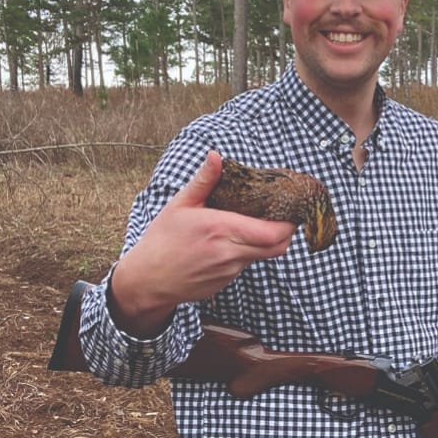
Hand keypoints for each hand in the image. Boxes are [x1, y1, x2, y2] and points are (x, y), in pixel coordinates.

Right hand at [107, 150, 295, 337]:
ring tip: (258, 223)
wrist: (147, 279)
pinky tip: (235, 241)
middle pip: (277, 246)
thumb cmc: (162, 239)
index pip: (272, 232)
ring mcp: (229, 270)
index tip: (289, 208)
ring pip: (263, 256)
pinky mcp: (226, 282)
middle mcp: (229, 252)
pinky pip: (246, 264)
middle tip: (282, 214)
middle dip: (286, 231)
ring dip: (266, 241)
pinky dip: (249, 252)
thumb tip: (216, 156)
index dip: (288, 223)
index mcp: (221, 229)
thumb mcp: (180, 205)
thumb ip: (204, 181)